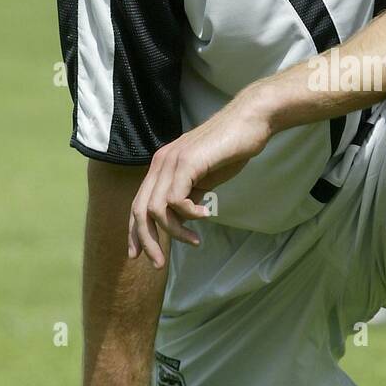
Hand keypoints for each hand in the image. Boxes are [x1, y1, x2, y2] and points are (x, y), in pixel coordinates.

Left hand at [128, 95, 271, 266]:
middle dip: (147, 241)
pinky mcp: (187, 162)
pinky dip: (189, 214)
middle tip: (159, 264)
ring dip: (175, 232)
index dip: (135, 232)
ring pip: (156, 209)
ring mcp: (171, 161)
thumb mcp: (205, 178)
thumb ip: (189, 195)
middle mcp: (160, 163)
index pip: (138, 204)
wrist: (249, 121)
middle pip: (140, 210)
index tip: (139, 255)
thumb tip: (181, 219)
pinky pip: (175, 200)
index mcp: (162, 167)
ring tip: (195, 240)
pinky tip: (208, 213)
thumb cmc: (231, 148)